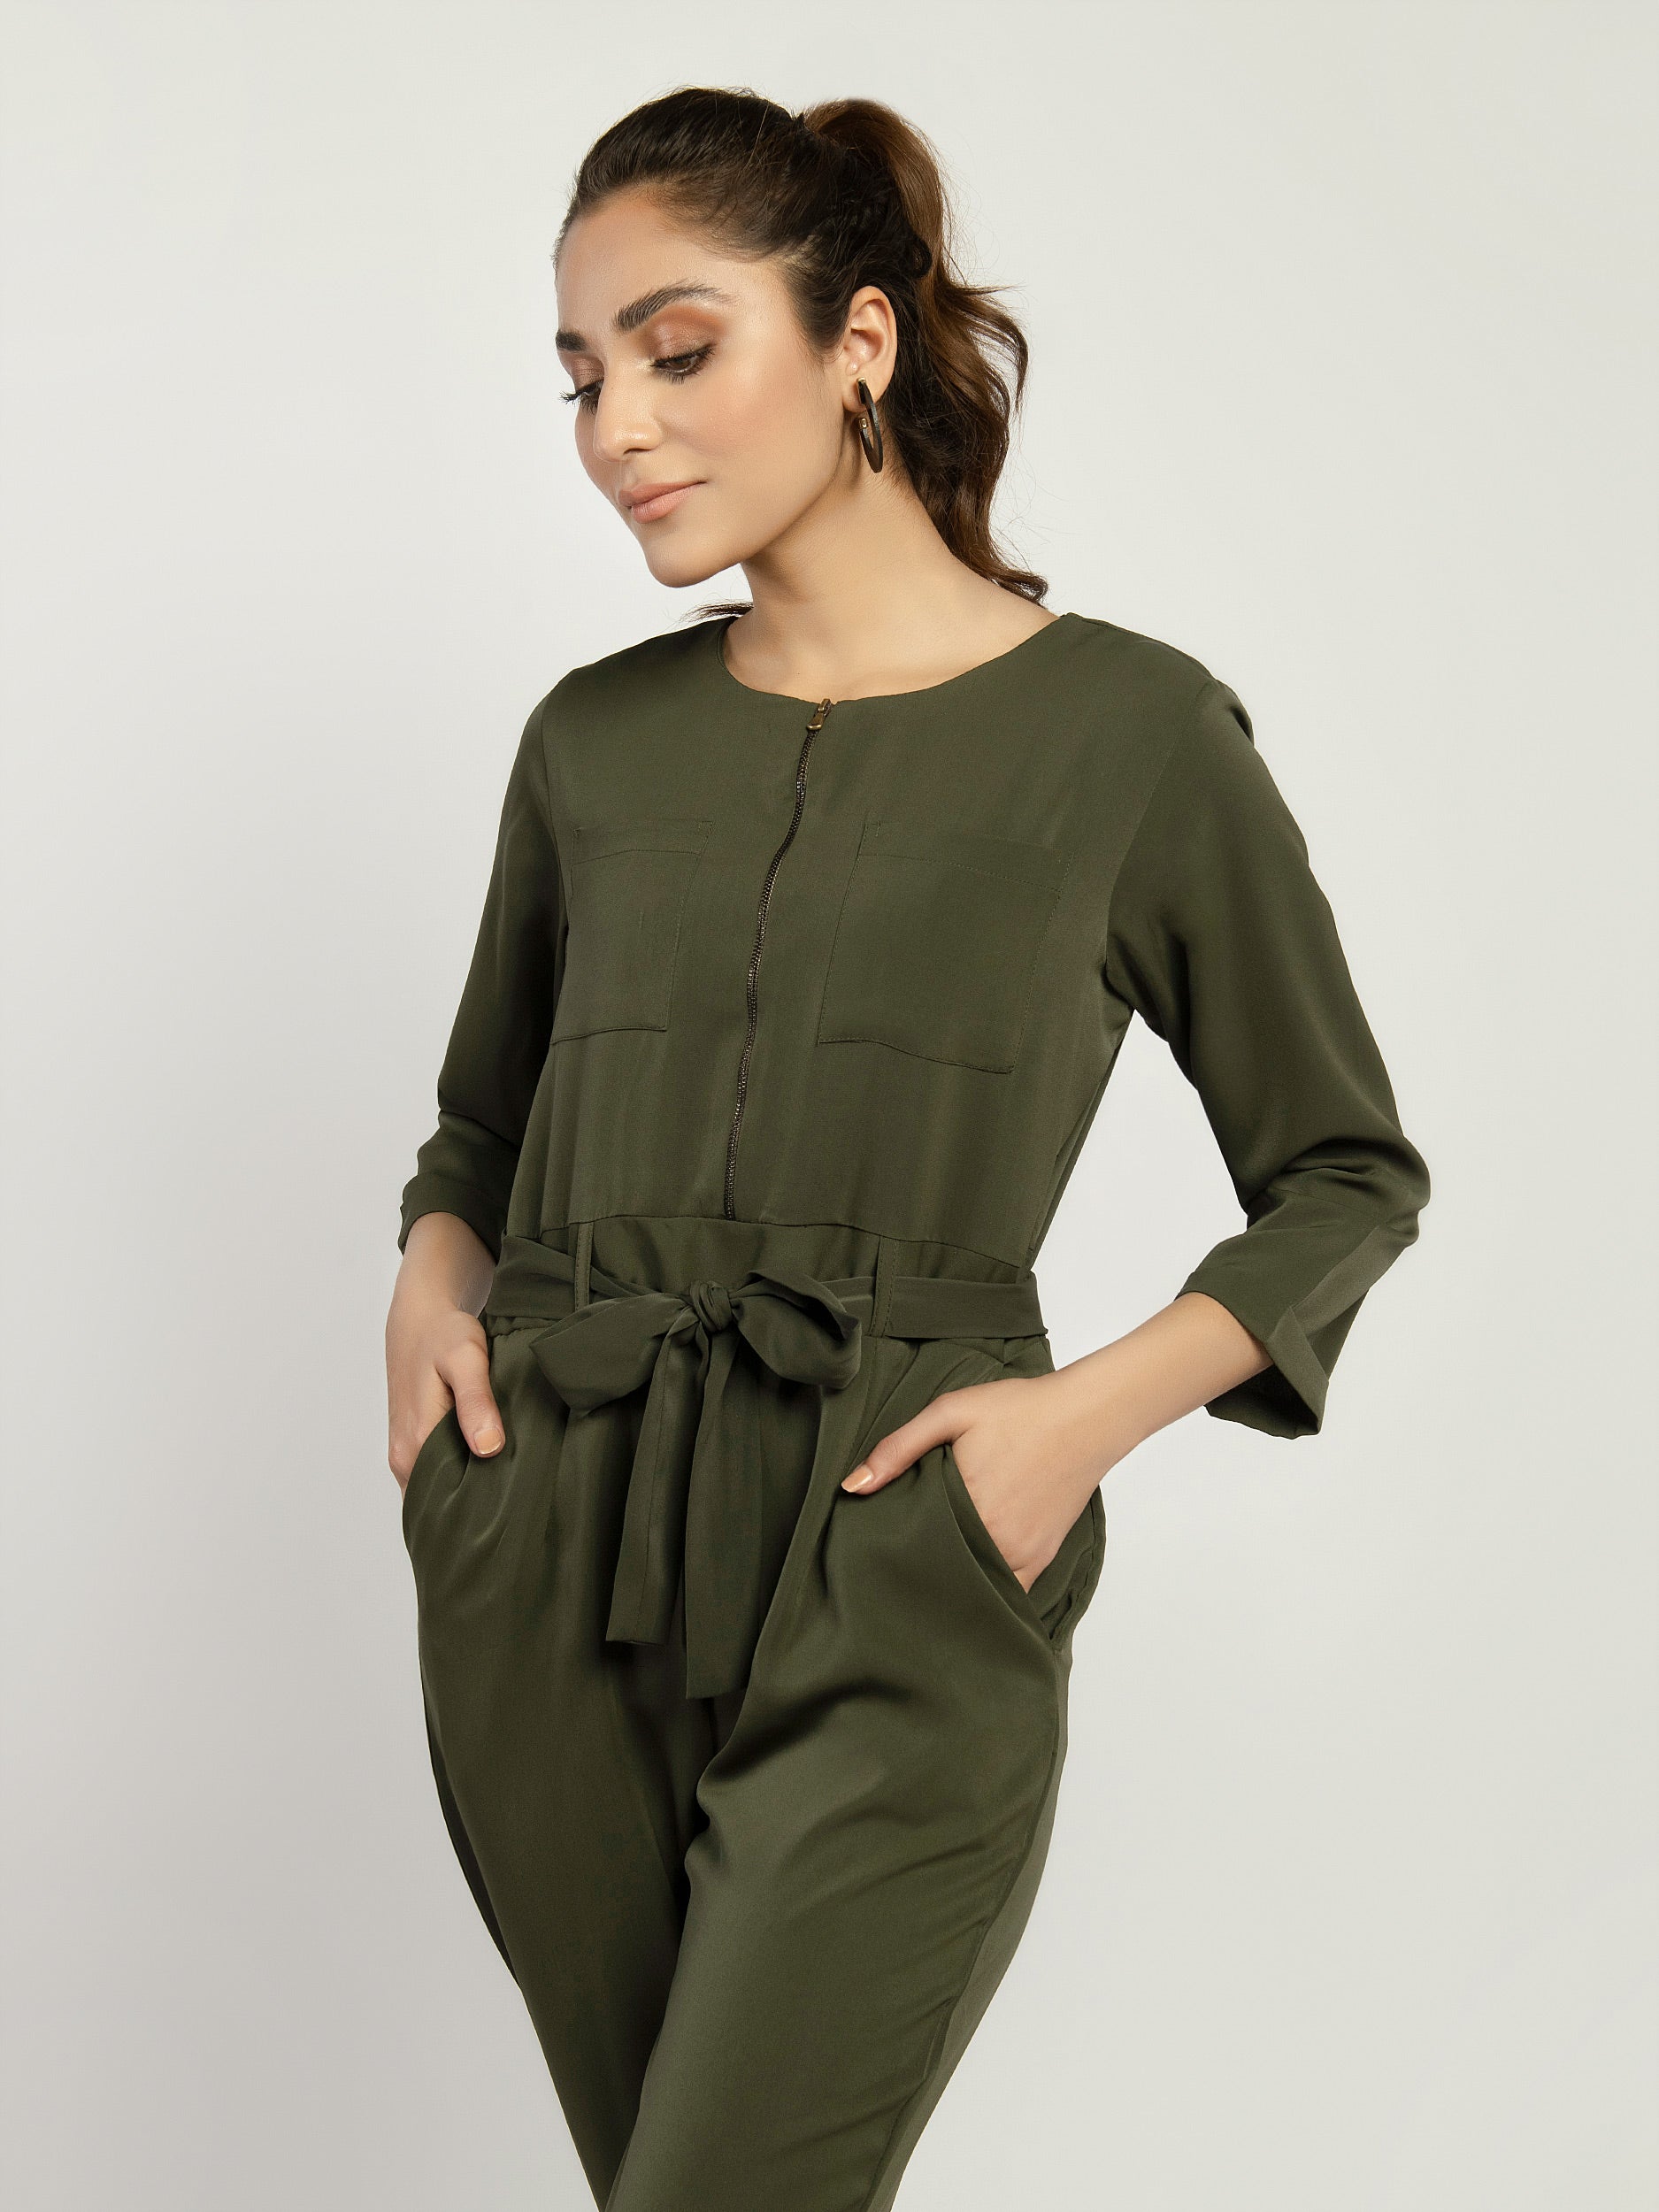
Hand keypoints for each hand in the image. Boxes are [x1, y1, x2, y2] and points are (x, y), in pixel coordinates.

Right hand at [385, 1292, 504, 1493]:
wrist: (419, 1317)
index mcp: (417, 1442)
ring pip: (435, 1492)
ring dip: (464, 1496)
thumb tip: (487, 1449)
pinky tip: (486, 1473)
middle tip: (515, 1511)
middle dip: (472, 1511)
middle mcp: (405, 1456)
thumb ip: (476, 1403)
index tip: (511, 1516)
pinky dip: (456, 1480)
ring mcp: (405, 1452)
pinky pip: (433, 1476)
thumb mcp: (467, 1359)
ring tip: (505, 1496)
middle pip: (438, 1503)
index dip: (477, 1512)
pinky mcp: (411, 1444)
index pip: (444, 1503)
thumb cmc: (444, 1334)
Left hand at [839, 1371, 1115, 1590]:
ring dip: (950, 1583)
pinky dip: (987, 1591)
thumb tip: (853, 1487)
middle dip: (916, 1571)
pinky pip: (1009, 1593)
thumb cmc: (1019, 1409)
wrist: (1086, 1416)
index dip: (890, 1552)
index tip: (872, 1553)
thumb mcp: (951, 1412)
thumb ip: (899, 1448)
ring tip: (924, 1574)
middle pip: (941, 1572)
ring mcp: (1021, 1554)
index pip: (912, 1547)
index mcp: (966, 1505)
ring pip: (974, 1588)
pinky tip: (967, 1583)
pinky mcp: (1041, 1558)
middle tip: (891, 1566)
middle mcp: (995, 1539)